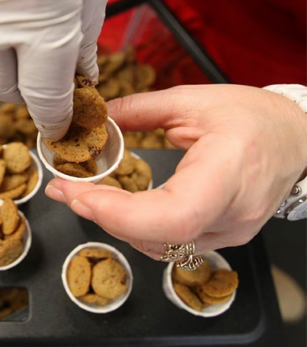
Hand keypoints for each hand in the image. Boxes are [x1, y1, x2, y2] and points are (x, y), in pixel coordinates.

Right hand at [0, 0, 118, 139]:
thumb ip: (83, 40)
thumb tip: (80, 76)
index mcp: (42, 23)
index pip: (42, 97)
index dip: (55, 117)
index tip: (62, 123)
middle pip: (0, 89)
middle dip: (26, 95)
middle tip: (47, 82)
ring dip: (6, 67)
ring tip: (31, 48)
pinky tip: (13, 22)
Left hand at [45, 84, 306, 258]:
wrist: (296, 140)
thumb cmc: (254, 117)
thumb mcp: (194, 100)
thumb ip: (139, 110)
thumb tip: (96, 120)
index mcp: (229, 170)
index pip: (174, 215)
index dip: (120, 213)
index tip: (80, 194)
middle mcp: (232, 214)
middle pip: (158, 237)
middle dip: (102, 216)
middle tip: (64, 191)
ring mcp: (229, 233)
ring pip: (158, 246)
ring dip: (114, 223)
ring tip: (82, 195)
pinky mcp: (222, 237)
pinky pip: (169, 244)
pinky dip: (135, 228)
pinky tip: (115, 208)